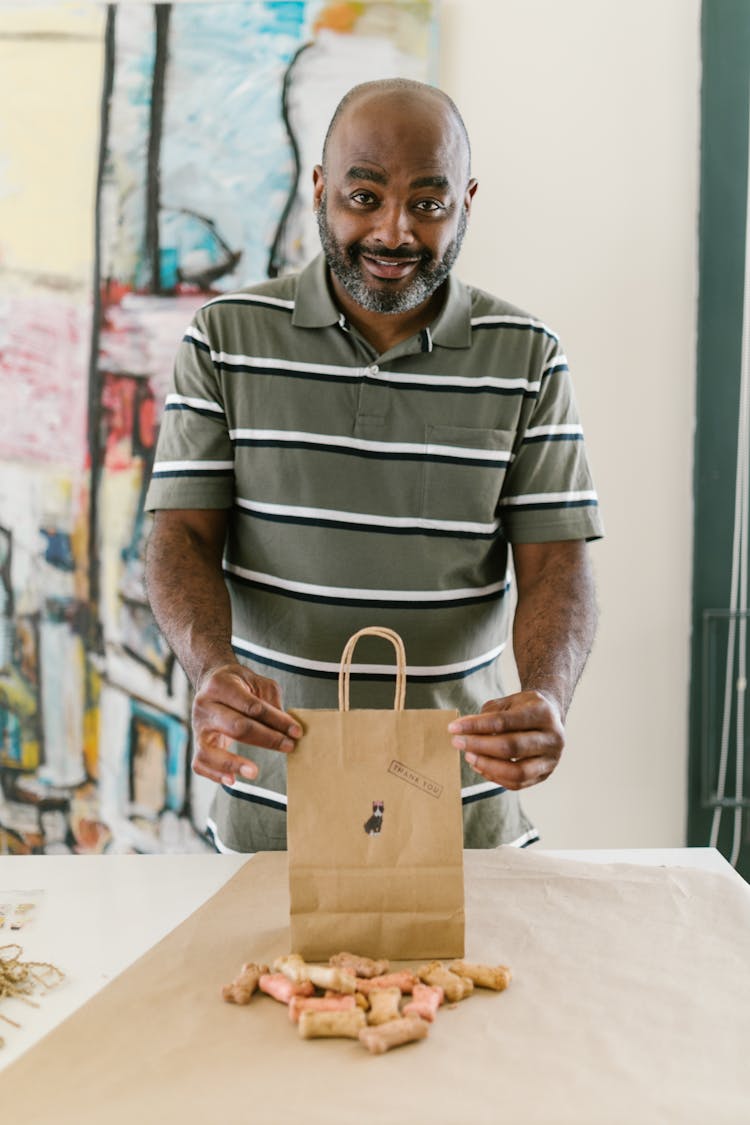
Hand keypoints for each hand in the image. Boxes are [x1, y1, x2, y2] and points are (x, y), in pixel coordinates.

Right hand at [191, 663, 301, 785]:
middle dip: (267, 739)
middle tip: (289, 747)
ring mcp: (198, 726)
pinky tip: (232, 780)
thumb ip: (271, 702)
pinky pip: (200, 763)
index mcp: (221, 685)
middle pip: (237, 726)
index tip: (296, 732)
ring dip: (233, 763)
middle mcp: (205, 705)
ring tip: (253, 772)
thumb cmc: (239, 684)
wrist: (212, 682)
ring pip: (210, 750)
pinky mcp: (197, 743)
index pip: (252, 707)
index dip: (277, 720)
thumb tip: (286, 728)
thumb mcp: (257, 682)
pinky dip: (214, 774)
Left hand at [448, 690, 563, 789]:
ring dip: (487, 766)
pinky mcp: (544, 775)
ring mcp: (551, 759)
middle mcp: (552, 737)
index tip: (454, 727)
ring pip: (517, 772)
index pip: (504, 721)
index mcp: (543, 713)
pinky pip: (517, 783)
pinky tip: (480, 766)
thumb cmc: (524, 708)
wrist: (550, 718)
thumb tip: (464, 731)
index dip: (476, 726)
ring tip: (469, 757)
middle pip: (511, 747)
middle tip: (457, 743)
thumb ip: (489, 715)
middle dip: (479, 746)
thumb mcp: (509, 701)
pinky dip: (495, 777)